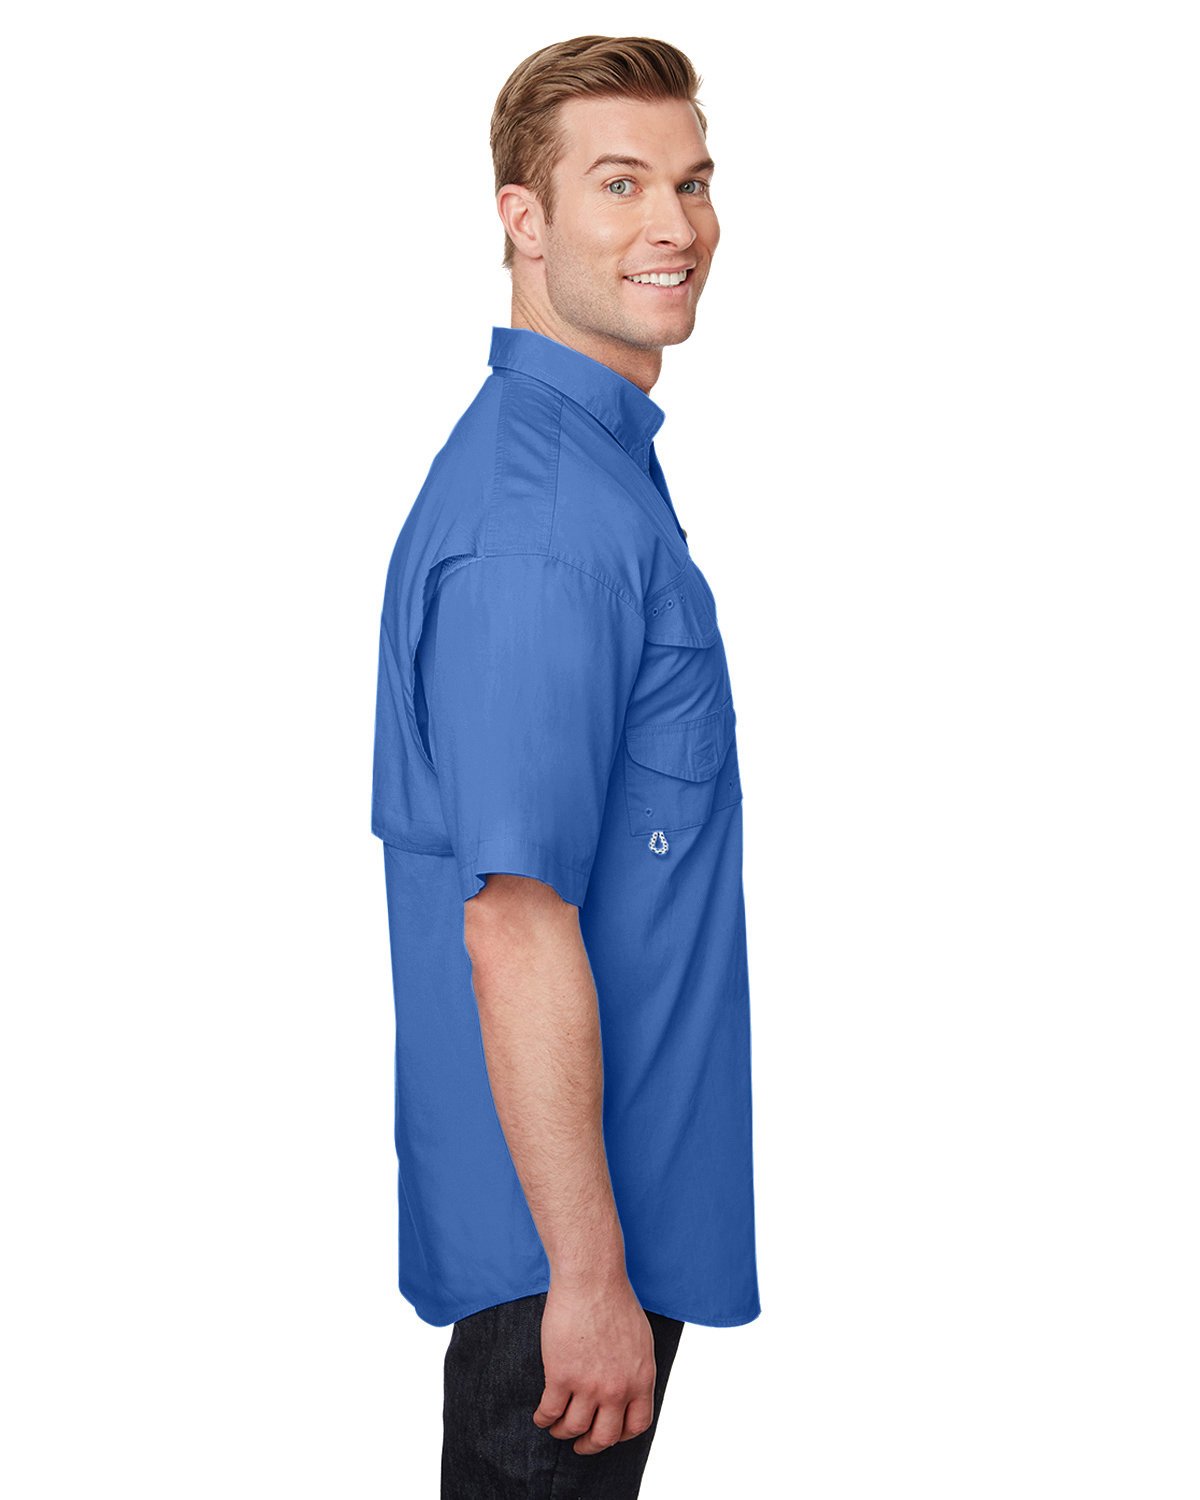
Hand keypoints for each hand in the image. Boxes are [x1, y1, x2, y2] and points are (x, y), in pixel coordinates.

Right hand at [532, 1276, 656, 1455]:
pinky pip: (550, 1412)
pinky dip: (543, 1419)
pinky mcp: (561, 1375)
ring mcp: (588, 1385)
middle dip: (590, 1445)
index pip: (637, 1425)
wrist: (591, 1280)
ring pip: (573, 1428)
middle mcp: (617, 1388)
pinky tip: (540, 1416)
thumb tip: (629, 1388)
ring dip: (563, 1432)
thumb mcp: (640, 1340)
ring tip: (557, 1427)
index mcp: (641, 1379)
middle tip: (580, 1444)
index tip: (609, 1433)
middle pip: (604, 1436)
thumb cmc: (615, 1300)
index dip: (621, 1435)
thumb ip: (635, 1370)